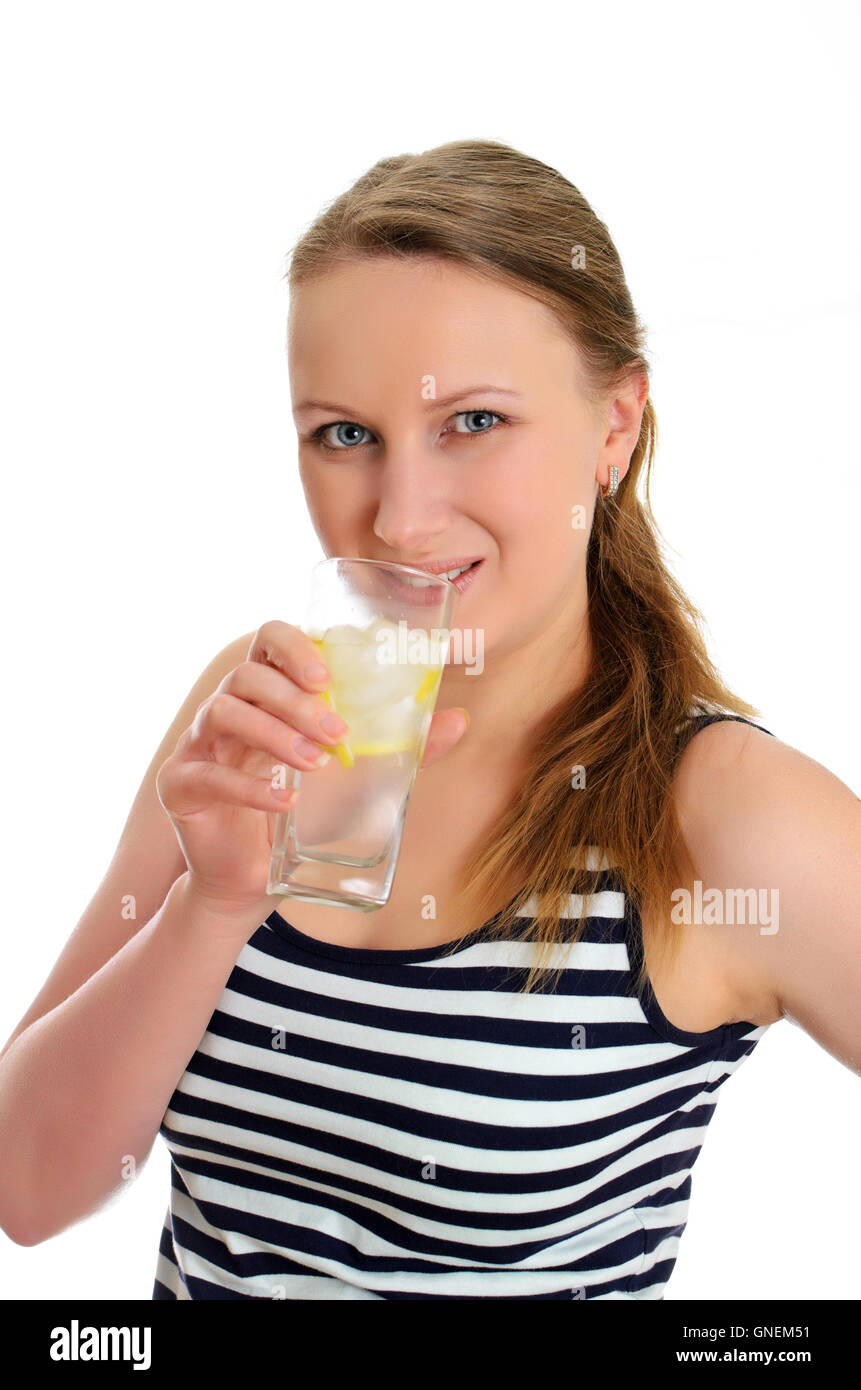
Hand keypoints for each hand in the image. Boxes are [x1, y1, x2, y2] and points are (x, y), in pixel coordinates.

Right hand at [156, 620, 468, 916]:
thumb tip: (458, 720)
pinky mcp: (180, 785)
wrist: (253, 883)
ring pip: (225, 713)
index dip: (294, 646)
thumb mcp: (362, 781)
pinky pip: (209, 775)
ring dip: (275, 735)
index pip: (268, 641)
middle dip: (295, 700)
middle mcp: (227, 709)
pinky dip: (250, 787)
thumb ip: (406, 749)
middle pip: (248, 676)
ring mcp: (198, 745)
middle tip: (337, 734)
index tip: (326, 676)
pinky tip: (284, 803)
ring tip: (315, 764)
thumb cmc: (304, 819)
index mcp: (266, 695)